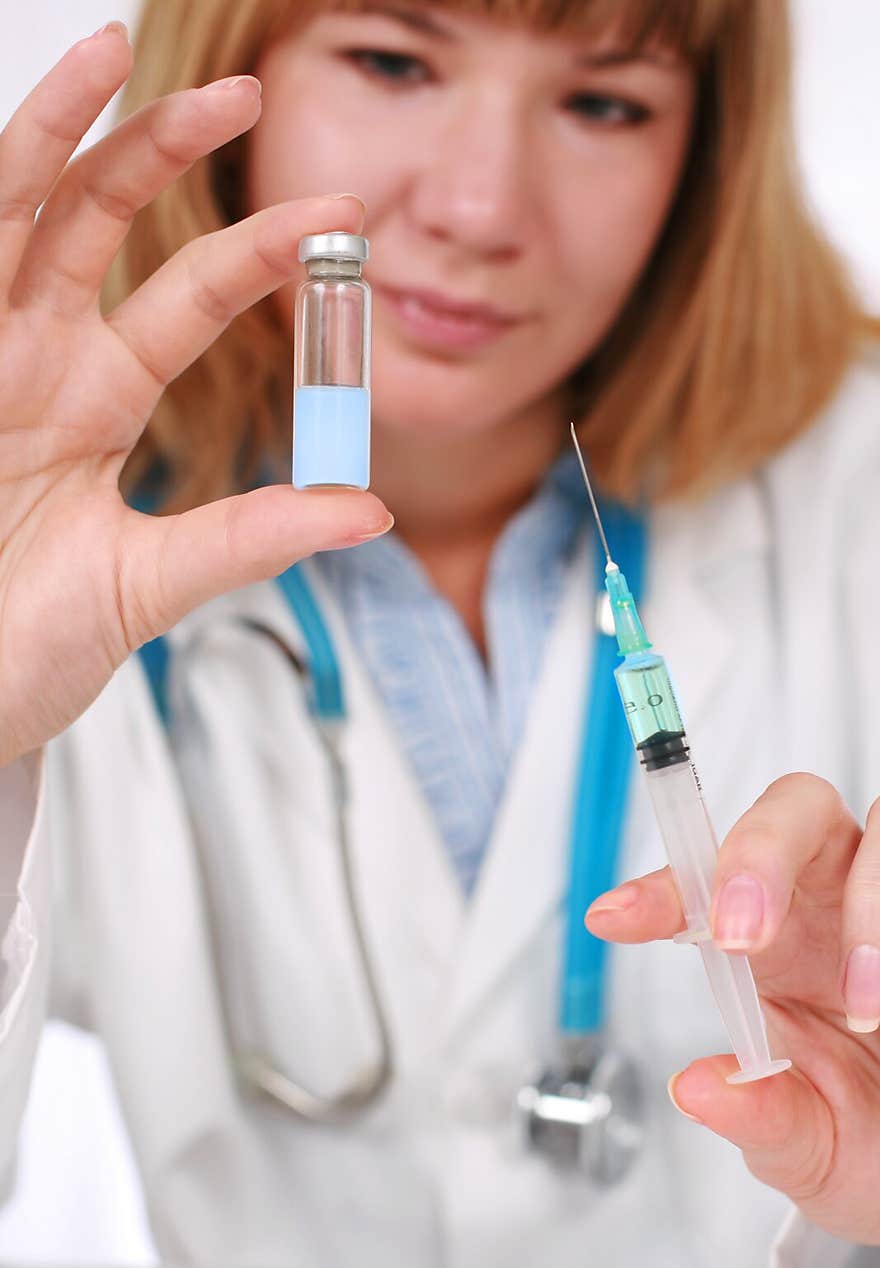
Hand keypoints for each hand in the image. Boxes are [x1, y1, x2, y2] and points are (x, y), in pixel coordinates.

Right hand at [0, 24, 390, 766]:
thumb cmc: (26, 646)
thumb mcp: (150, 585)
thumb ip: (248, 538)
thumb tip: (367, 509)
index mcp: (94, 405)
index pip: (183, 300)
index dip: (254, 252)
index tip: (338, 214)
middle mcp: (32, 365)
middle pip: (95, 227)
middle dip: (159, 152)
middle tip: (237, 97)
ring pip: (9, 220)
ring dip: (51, 135)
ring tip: (98, 50)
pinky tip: (12, 149)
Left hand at [586, 774, 879, 1245]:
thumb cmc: (868, 1135)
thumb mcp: (810, 1148)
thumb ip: (760, 1119)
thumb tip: (698, 1090)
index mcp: (770, 943)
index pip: (702, 889)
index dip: (661, 892)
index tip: (615, 917)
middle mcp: (828, 899)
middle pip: (791, 810)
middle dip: (757, 858)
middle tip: (741, 937)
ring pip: (875, 828)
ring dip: (864, 912)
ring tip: (864, 1007)